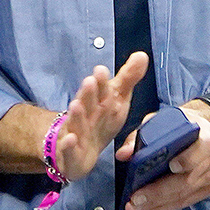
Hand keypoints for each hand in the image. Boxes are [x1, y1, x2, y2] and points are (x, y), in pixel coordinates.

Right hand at [50, 51, 149, 180]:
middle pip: (87, 104)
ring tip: (76, 105)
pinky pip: (68, 150)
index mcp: (97, 102)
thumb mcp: (117, 100)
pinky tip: (70, 139)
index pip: (100, 90)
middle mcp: (85, 116)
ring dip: (76, 115)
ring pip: (76, 124)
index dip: (101, 81)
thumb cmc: (100, 121)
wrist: (78, 151)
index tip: (101, 70)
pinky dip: (67, 145)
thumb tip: (142, 55)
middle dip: (88, 94)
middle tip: (90, 81)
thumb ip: (128, 78)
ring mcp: (76, 134)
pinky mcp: (71, 154)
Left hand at [116, 106, 209, 209]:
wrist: (197, 130)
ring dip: (159, 204)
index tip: (171, 167)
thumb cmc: (176, 126)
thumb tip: (123, 154)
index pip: (203, 147)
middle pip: (188, 179)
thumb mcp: (157, 123)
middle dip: (159, 192)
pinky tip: (148, 209)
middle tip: (136, 200)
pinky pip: (186, 201)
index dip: (188, 159)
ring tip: (136, 208)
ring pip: (185, 194)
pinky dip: (165, 207)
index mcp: (204, 135)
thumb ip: (139, 137)